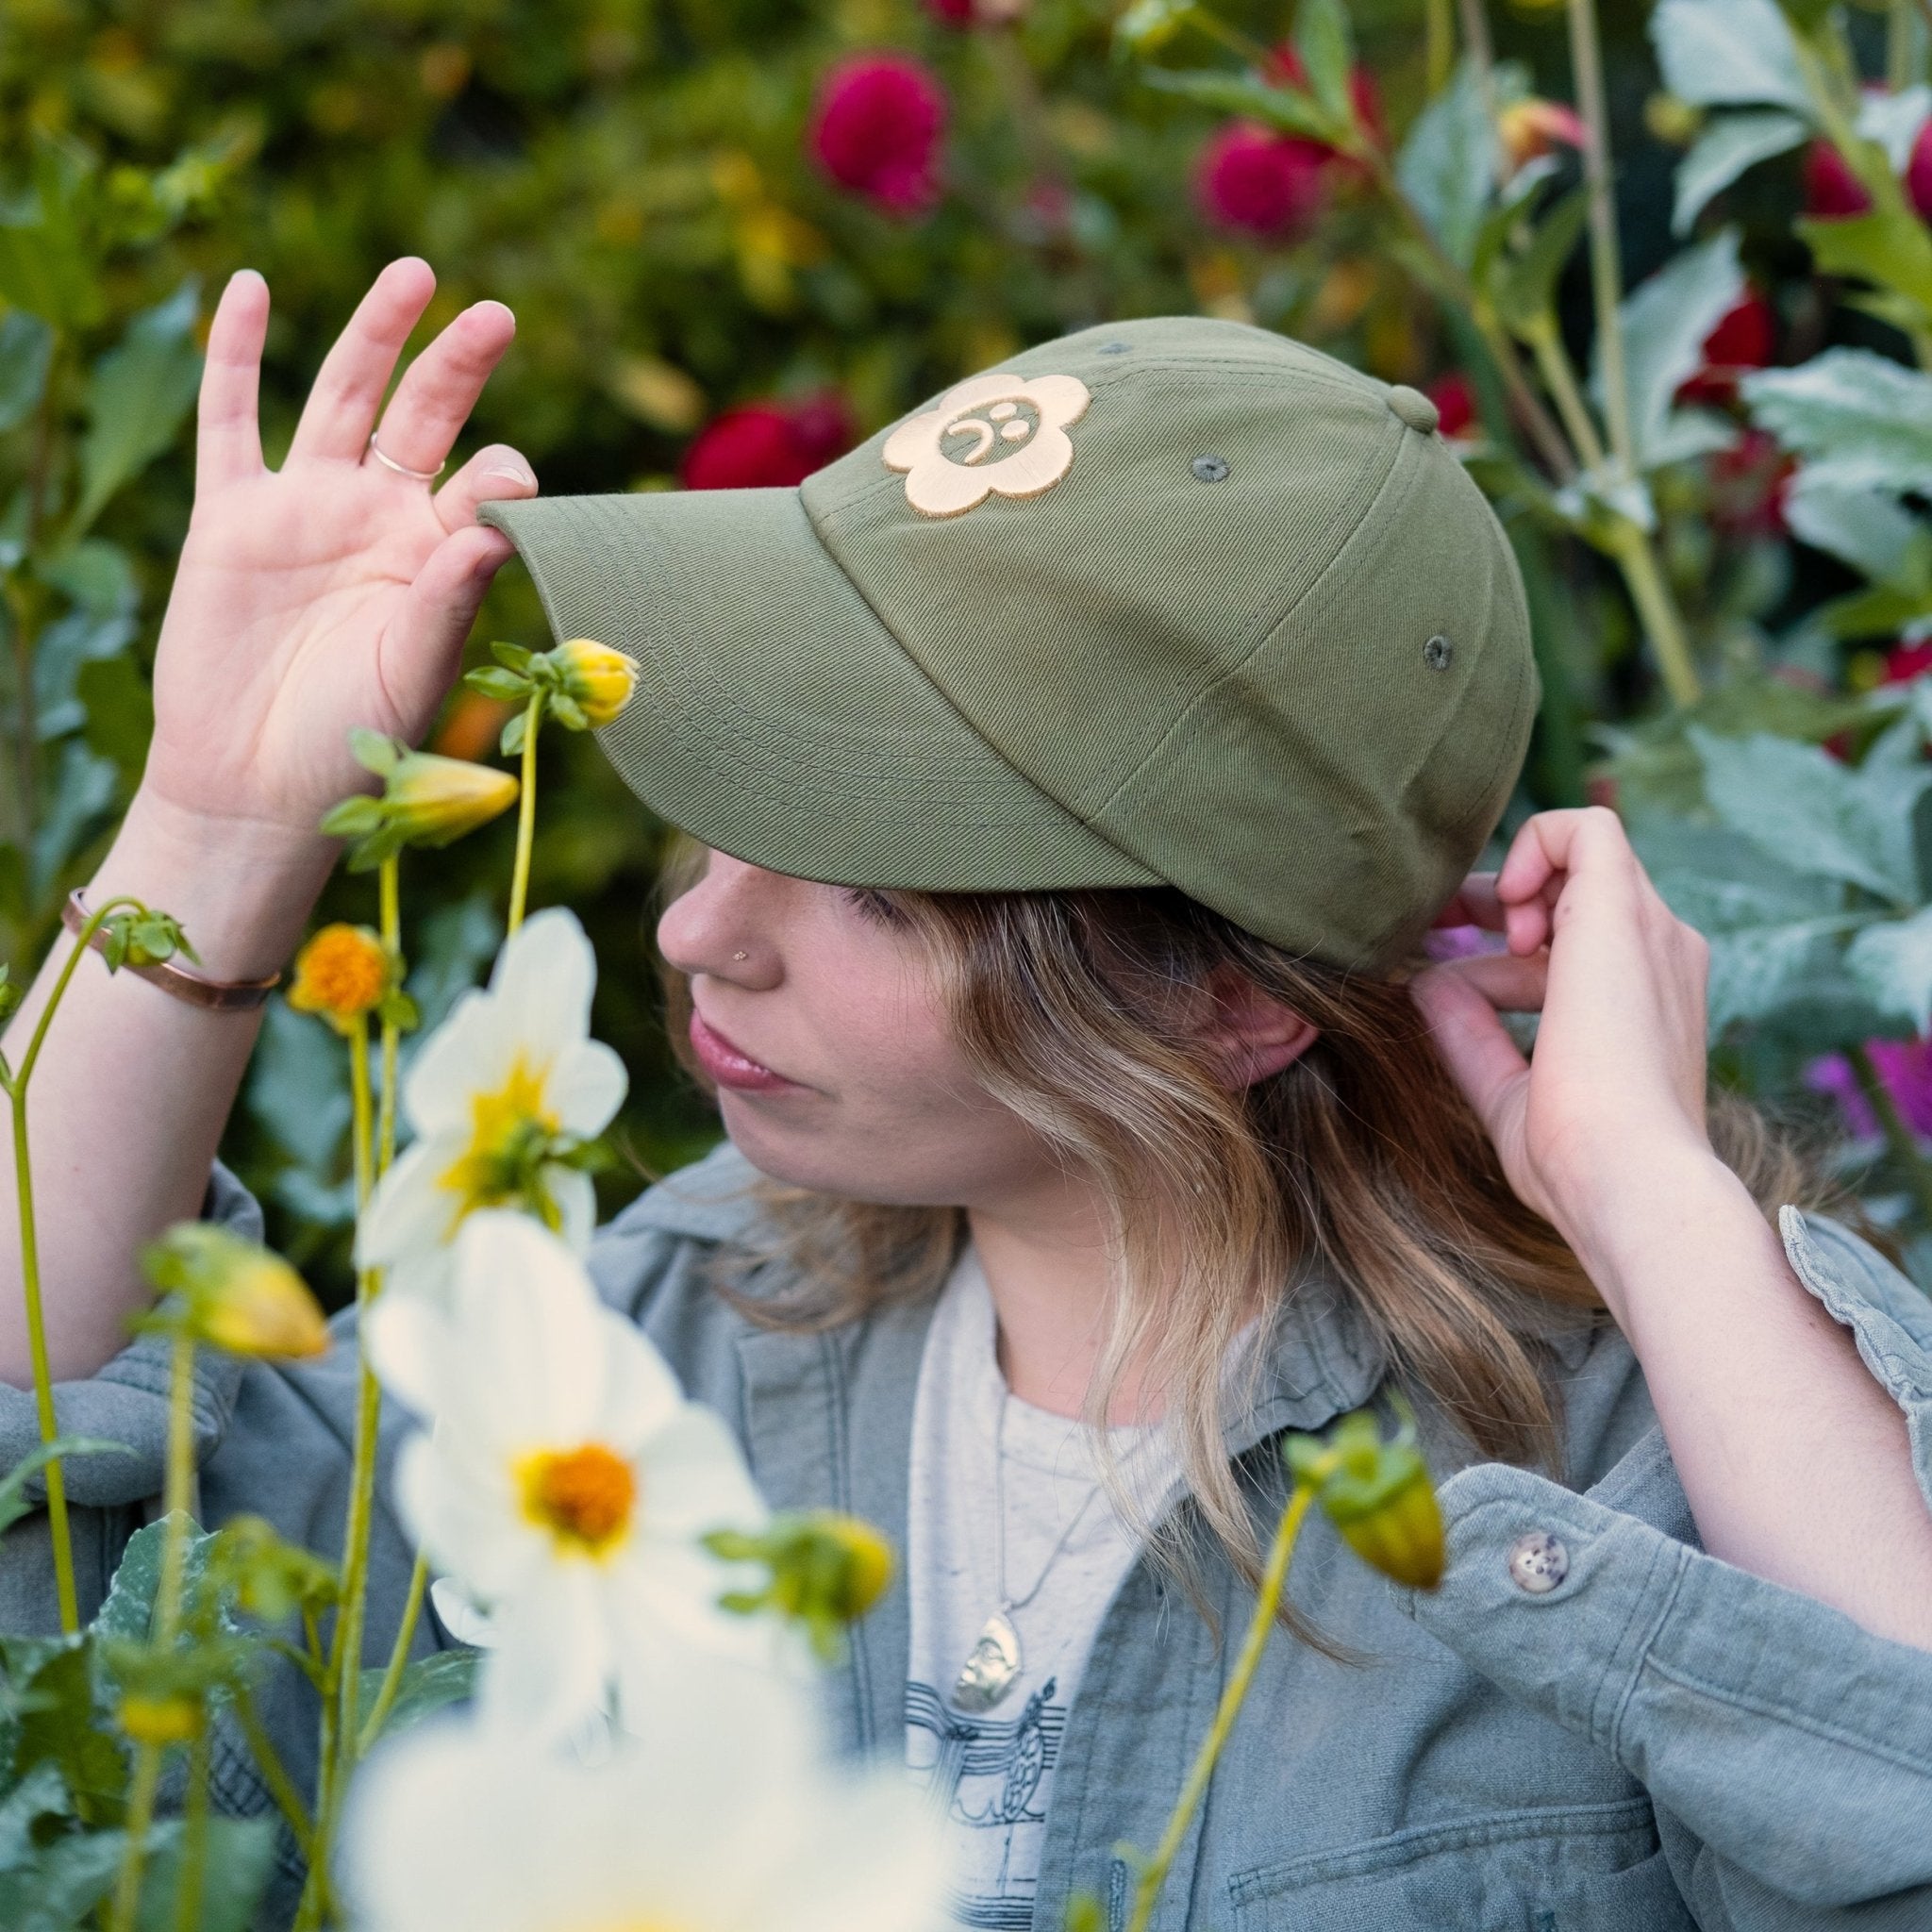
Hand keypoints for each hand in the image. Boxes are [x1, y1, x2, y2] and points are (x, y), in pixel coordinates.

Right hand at [136, 258, 536, 860]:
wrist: (256, 786)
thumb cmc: (353, 741)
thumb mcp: (414, 669)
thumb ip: (452, 595)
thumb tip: (501, 517)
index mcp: (437, 558)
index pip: (483, 486)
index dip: (502, 473)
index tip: (512, 477)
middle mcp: (379, 520)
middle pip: (424, 419)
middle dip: (457, 365)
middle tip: (495, 314)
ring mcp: (306, 509)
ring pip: (343, 400)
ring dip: (375, 336)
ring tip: (414, 275)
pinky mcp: (233, 515)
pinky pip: (231, 421)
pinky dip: (234, 355)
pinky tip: (246, 289)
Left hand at [1409, 807, 1715, 1270]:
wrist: (1627, 1179)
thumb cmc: (1576, 1161)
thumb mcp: (1509, 1092)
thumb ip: (1472, 1035)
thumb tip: (1427, 985)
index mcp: (1646, 1001)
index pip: (1572, 939)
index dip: (1497, 943)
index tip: (1440, 963)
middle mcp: (1660, 956)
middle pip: (1575, 887)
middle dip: (1495, 899)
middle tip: (1438, 925)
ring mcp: (1650, 932)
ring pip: (1582, 854)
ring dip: (1514, 881)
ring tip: (1483, 939)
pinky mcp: (1623, 914)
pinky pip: (1585, 829)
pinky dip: (1534, 843)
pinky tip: (1503, 902)